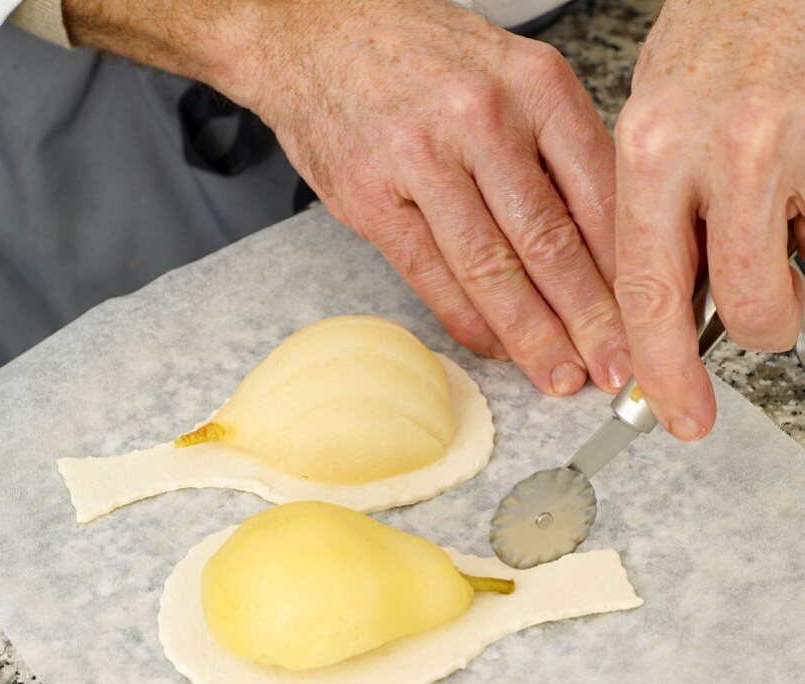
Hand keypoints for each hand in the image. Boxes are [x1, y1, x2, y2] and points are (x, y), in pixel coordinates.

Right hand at [216, 0, 630, 395]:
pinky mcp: (373, 199)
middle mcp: (482, 118)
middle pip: (550, 241)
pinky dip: (469, 322)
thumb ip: (554, 150)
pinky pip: (432, 277)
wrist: (313, 31)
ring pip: (492, 269)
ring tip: (560, 374)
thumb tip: (604, 245)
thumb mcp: (509, 73)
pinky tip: (497, 348)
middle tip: (614, 369)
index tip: (646, 318)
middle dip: (590, 320)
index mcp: (534, 84)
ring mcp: (422, 159)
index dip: (627, 271)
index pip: (599, 196)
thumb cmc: (418, 56)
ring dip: (532, 335)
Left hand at [614, 0, 804, 440]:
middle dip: (761, 328)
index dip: (664, 369)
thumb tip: (666, 308)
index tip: (678, 415)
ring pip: (801, 280)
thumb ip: (659, 216)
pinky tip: (804, 191)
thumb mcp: (658, 123)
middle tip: (768, 315)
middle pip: (748, 305)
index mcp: (654, 149)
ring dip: (798, 278)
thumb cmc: (723, 35)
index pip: (649, 293)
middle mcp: (725, 149)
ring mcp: (796, 146)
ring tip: (788, 220)